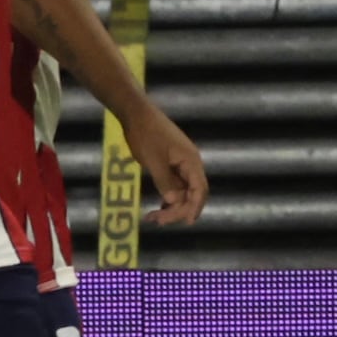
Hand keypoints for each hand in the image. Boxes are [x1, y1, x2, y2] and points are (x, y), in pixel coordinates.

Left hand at [127, 108, 207, 225]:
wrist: (136, 114)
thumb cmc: (146, 134)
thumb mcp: (153, 160)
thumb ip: (164, 181)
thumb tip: (174, 200)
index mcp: (191, 161)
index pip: (200, 189)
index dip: (195, 207)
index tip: (187, 222)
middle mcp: (190, 164)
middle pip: (192, 193)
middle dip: (178, 210)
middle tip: (158, 221)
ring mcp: (180, 164)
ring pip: (182, 191)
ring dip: (171, 205)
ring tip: (153, 218)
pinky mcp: (170, 163)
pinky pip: (173, 185)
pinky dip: (167, 197)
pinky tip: (158, 207)